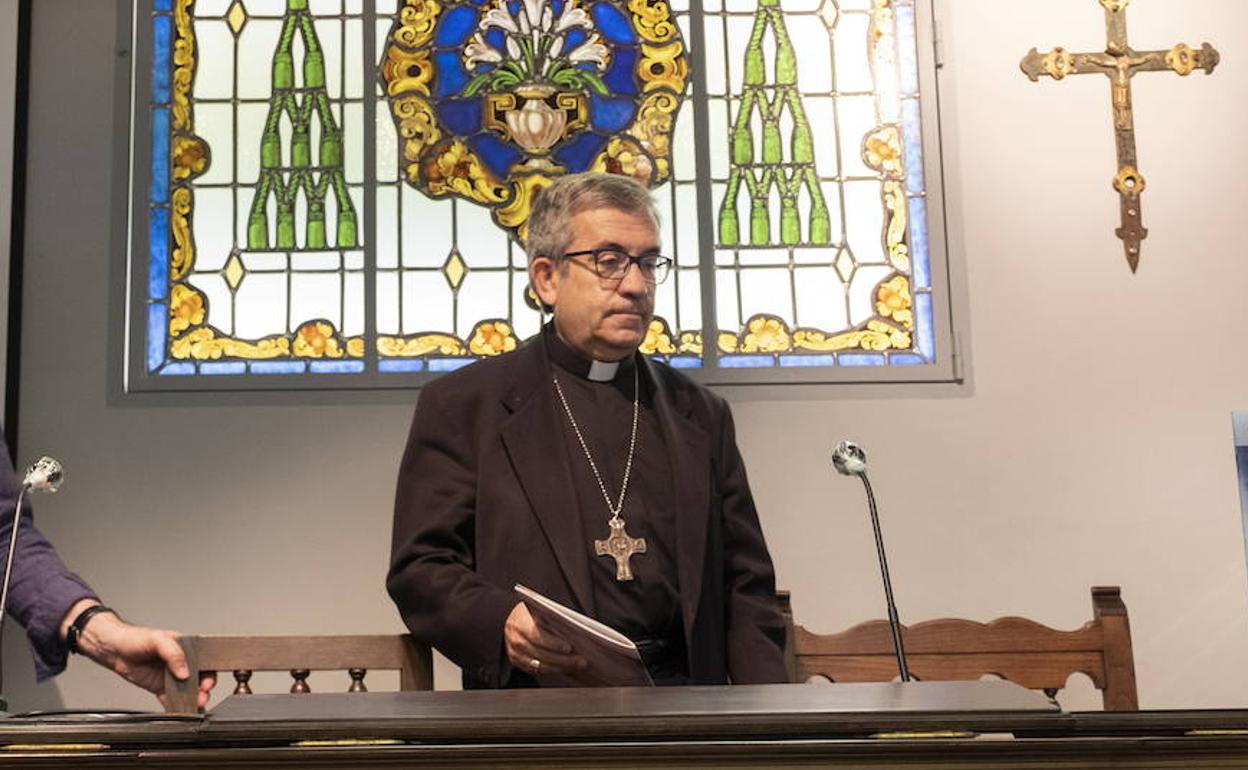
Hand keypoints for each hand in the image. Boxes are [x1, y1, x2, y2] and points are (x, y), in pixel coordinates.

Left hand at [67, 602, 215, 709]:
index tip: (207, 683)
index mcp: (185, 648)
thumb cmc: (135, 637)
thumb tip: (185, 671)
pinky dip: (178, 706)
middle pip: (199, 678)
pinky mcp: (160, 687)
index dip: (209, 673)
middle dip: (203, 689)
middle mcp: (180, 663)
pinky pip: (172, 699)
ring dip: (193, 699)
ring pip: (187, 690)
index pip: (204, 661)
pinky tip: (182, 711)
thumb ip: (174, 653)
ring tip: (194, 706)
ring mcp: (170, 676)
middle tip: (202, 696)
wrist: (113, 649)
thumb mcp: (158, 639)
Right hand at [503, 603, 590, 681]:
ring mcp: (514, 653)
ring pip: (539, 665)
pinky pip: (536, 670)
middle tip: (581, 661)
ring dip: (560, 667)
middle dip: (562, 659)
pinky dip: (552, 670)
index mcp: (519, 623)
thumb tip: (574, 628)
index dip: (553, 643)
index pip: (536, 636)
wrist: (512, 617)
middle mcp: (514, 639)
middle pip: (540, 654)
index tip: (569, 647)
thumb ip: (551, 617)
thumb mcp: (538, 609)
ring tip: (577, 665)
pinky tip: (565, 667)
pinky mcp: (517, 662)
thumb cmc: (531, 611)